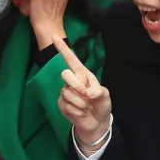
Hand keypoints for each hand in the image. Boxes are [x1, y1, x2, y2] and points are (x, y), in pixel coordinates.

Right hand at [53, 35, 112, 149]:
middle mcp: (73, 81)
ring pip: (66, 92)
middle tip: (87, 96)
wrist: (96, 123)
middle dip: (77, 86)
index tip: (54, 36)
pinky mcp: (61, 104)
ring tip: (86, 108)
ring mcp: (65, 92)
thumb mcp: (105, 96)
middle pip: (65, 74)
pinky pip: (65, 105)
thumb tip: (85, 92)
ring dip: (80, 103)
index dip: (62, 48)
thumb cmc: (102, 105)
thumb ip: (97, 91)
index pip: (71, 59)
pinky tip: (81, 113)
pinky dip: (76, 111)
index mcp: (83, 74)